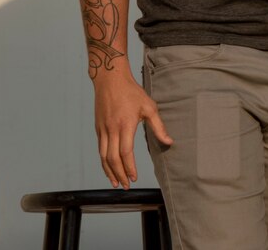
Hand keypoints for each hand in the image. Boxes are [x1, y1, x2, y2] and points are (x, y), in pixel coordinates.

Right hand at [93, 72, 171, 188]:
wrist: (110, 80)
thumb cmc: (132, 92)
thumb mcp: (149, 107)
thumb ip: (159, 126)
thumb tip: (169, 142)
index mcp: (125, 125)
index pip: (125, 152)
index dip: (129, 167)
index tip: (134, 177)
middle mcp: (112, 129)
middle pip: (112, 158)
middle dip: (119, 174)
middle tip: (126, 186)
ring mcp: (103, 129)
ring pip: (103, 156)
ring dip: (109, 171)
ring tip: (116, 183)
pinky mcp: (98, 128)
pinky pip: (100, 149)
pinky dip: (104, 161)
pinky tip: (109, 167)